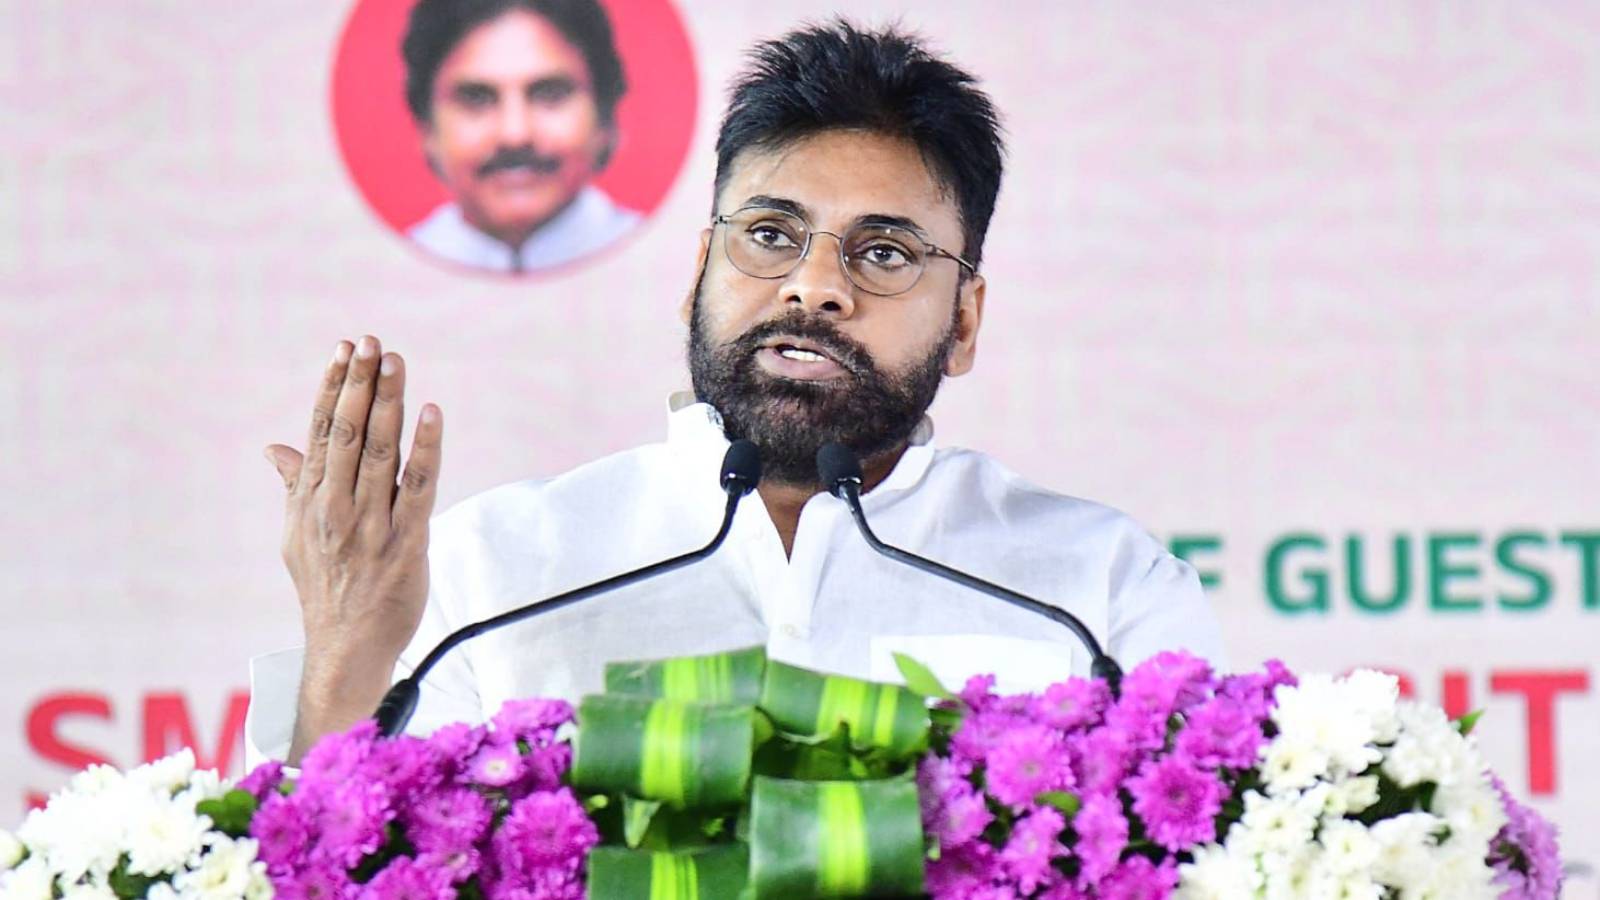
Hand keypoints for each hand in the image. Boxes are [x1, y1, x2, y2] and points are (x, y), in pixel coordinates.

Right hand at [263, 335, 442, 758]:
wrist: (345, 648)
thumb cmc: (326, 587)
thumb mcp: (298, 536)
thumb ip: (294, 485)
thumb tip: (276, 447)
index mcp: (309, 500)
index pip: (319, 431)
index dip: (332, 386)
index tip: (344, 347)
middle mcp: (334, 508)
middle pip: (346, 433)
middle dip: (359, 383)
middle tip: (371, 341)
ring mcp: (370, 525)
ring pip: (378, 452)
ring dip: (387, 403)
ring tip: (395, 361)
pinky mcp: (406, 543)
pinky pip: (418, 487)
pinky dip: (426, 448)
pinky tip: (431, 413)